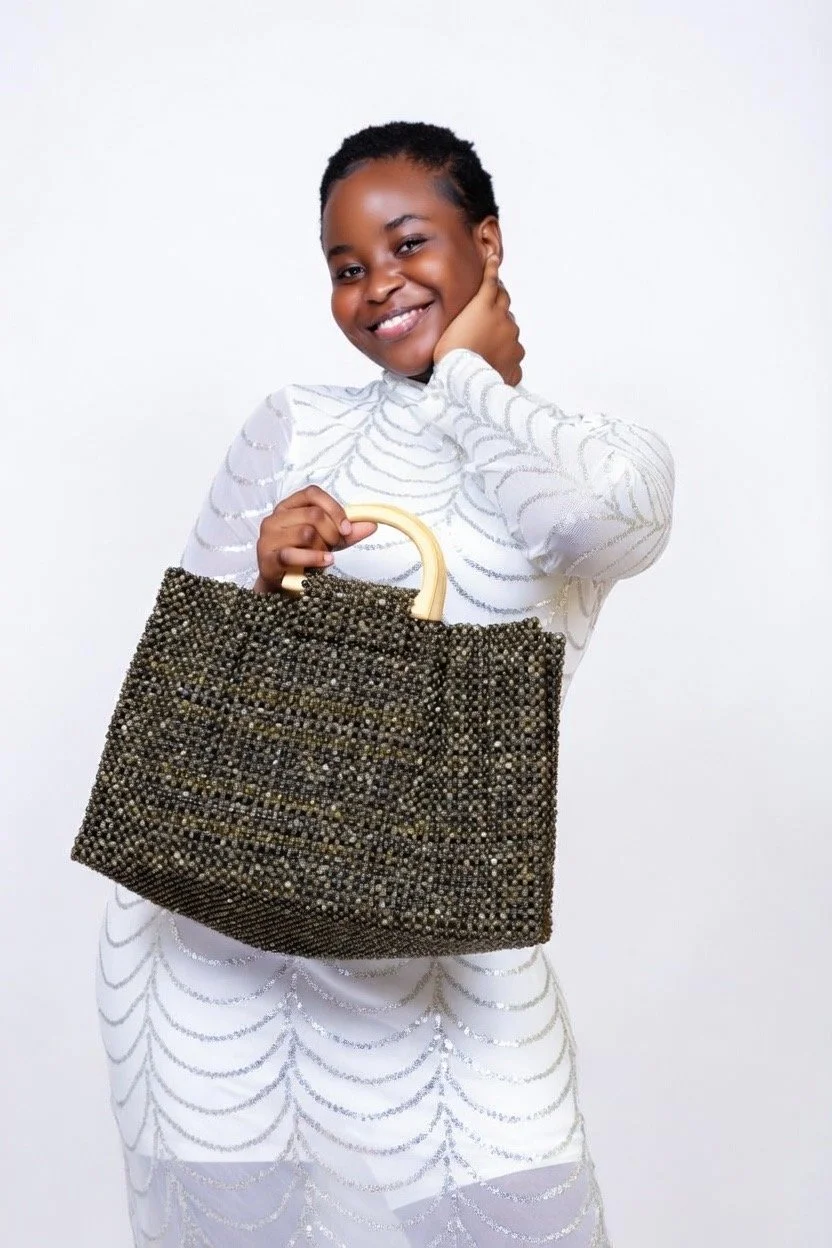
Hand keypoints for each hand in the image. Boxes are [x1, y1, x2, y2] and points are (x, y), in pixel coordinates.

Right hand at [253, 485, 376, 593]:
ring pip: (306, 533)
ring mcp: (268, 538)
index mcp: (289, 506)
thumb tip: (372, 524)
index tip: (347, 528)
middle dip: (332, 532)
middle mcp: (275, 518)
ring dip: (322, 548)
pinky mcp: (267, 558)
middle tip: (335, 545)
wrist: (283, 584)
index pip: (312, 493)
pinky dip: (314, 558)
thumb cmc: (304, 556)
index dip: (334, 509)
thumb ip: (347, 532)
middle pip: (313, 514)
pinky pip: (293, 554)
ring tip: (324, 556)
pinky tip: (325, 562)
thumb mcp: (328, 540)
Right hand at [433, 254, 524, 385]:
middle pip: (505, 305)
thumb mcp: (451, 324)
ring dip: (502, 335)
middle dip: (498, 305)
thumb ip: (465, 314)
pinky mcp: (515, 361)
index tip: (494, 264)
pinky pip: (513, 358)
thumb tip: (470, 314)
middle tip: (489, 310)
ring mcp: (512, 341)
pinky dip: (506, 360)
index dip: (493, 278)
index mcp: (486, 307)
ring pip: (511, 333)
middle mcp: (504, 320)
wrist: (463, 380)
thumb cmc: (451, 353)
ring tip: (486, 348)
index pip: (493, 285)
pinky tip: (494, 366)